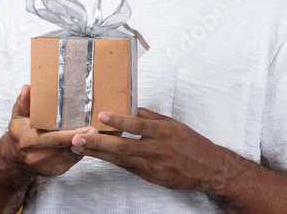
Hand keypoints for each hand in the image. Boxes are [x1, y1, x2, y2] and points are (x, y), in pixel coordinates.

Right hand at [6, 85, 97, 175]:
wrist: (16, 159)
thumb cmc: (20, 133)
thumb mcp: (19, 116)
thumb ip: (24, 102)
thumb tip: (27, 88)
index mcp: (29, 142)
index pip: (54, 138)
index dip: (72, 134)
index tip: (87, 127)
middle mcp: (38, 157)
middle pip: (65, 147)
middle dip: (83, 138)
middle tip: (97, 129)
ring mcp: (48, 166)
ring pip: (71, 154)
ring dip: (85, 145)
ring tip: (98, 134)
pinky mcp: (57, 171)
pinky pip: (73, 160)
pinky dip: (83, 150)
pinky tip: (91, 141)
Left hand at [71, 108, 215, 190]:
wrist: (208, 169)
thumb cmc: (191, 143)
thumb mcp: (174, 124)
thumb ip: (152, 117)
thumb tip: (132, 109)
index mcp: (165, 132)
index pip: (139, 126)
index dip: (119, 121)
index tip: (102, 116)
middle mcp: (158, 150)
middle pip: (124, 147)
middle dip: (99, 142)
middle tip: (79, 138)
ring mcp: (154, 167)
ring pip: (121, 160)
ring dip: (99, 154)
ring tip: (80, 147)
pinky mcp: (151, 178)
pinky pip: (128, 167)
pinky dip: (112, 161)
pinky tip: (98, 156)